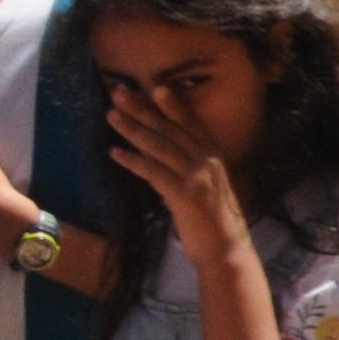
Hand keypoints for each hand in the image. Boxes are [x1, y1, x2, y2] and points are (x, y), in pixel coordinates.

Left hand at [102, 82, 254, 274]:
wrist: (227, 253)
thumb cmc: (215, 225)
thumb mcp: (208, 190)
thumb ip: (190, 172)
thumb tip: (165, 162)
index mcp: (213, 160)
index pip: (191, 126)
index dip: (173, 106)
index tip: (155, 87)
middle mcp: (207, 163)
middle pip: (170, 130)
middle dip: (143, 109)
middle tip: (119, 92)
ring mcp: (197, 178)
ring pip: (160, 146)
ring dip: (132, 129)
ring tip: (111, 115)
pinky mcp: (185, 195)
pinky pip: (154, 172)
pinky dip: (133, 161)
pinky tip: (115, 152)